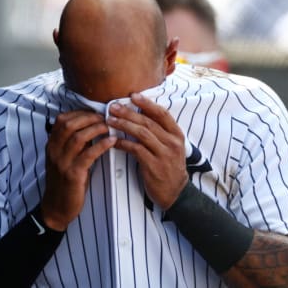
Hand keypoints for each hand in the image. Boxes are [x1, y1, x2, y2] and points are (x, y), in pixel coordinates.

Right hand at [42, 110, 116, 230]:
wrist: (57, 207)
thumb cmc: (65, 182)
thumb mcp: (65, 158)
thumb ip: (74, 143)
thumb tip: (91, 127)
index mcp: (51, 145)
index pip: (62, 120)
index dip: (80, 113)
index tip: (95, 112)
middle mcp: (54, 151)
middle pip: (70, 124)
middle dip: (89, 117)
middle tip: (105, 117)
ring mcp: (62, 163)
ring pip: (79, 137)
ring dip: (97, 129)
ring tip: (110, 127)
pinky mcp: (72, 174)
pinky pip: (88, 155)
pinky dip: (101, 145)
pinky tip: (112, 142)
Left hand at [107, 93, 188, 209]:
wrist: (175, 192)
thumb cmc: (168, 166)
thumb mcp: (170, 146)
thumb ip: (159, 131)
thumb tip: (139, 114)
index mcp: (177, 135)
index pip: (162, 114)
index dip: (147, 103)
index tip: (133, 96)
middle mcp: (172, 143)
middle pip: (148, 122)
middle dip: (129, 113)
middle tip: (114, 107)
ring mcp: (164, 155)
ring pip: (142, 134)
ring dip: (124, 125)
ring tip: (110, 120)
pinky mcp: (154, 166)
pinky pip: (136, 150)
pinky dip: (123, 144)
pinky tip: (114, 141)